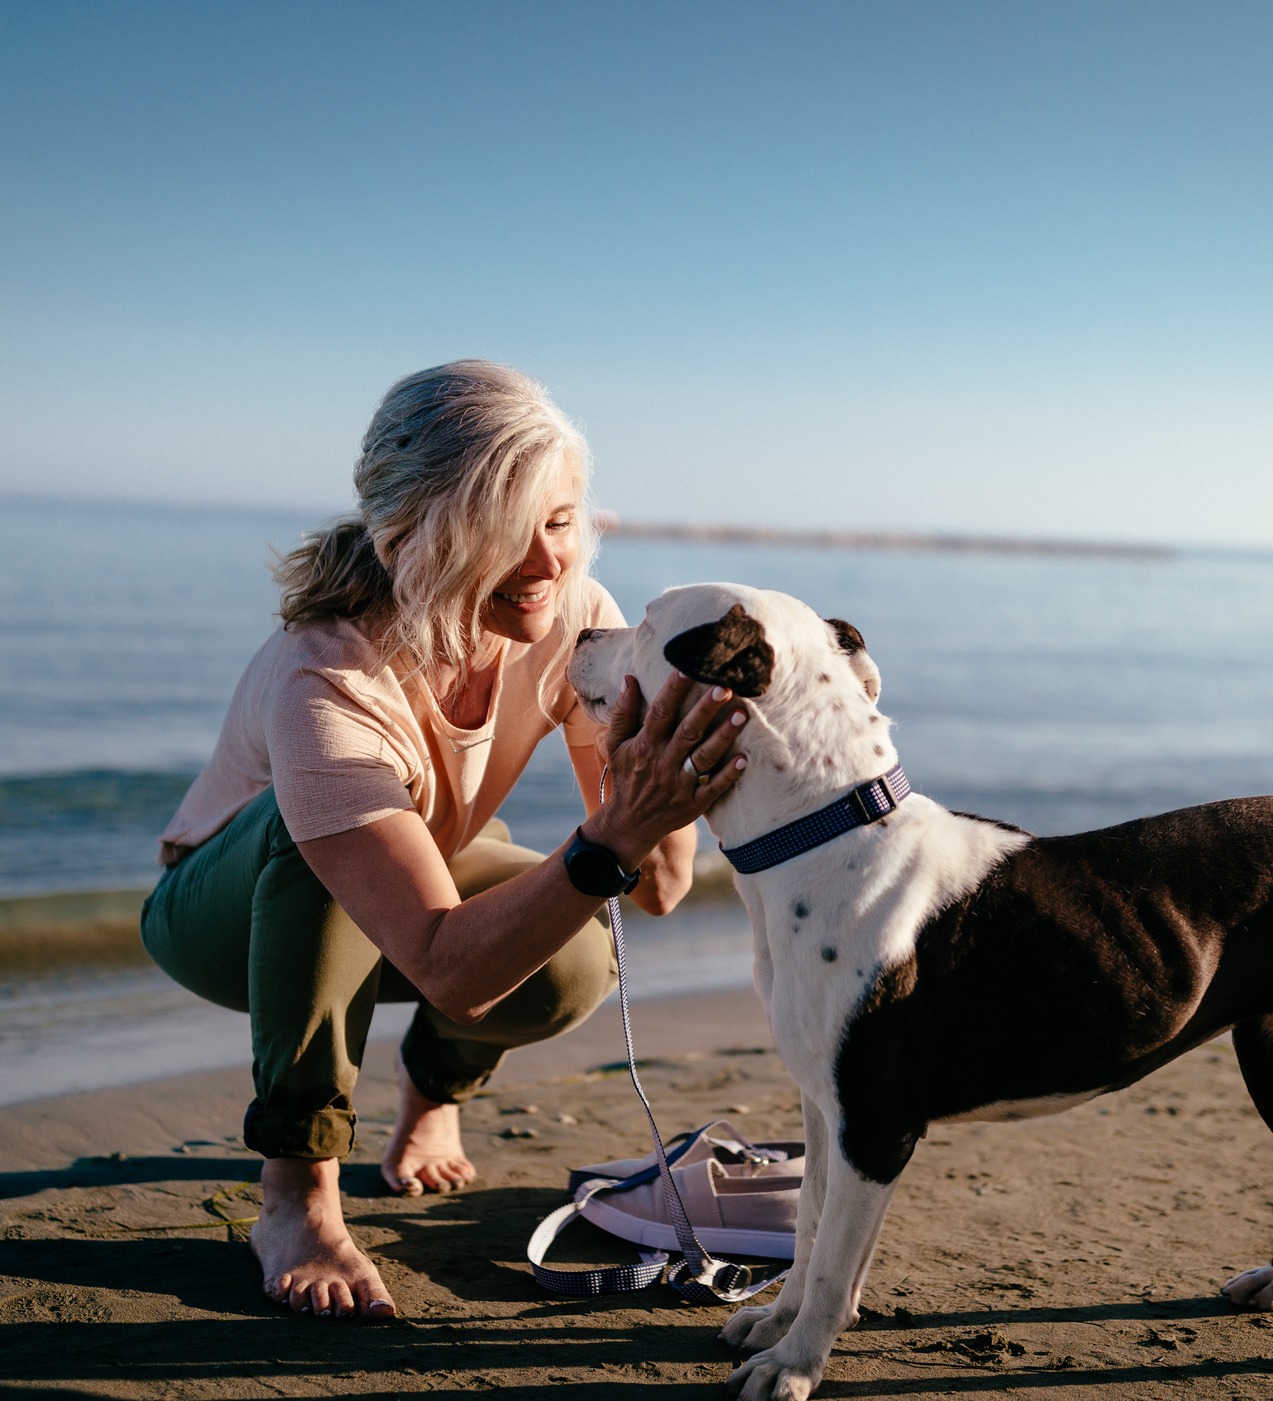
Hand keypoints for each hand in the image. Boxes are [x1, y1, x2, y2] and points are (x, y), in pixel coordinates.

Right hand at [584, 670, 747, 868]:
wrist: (630, 823)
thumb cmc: (627, 775)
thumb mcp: (616, 745)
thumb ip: (623, 713)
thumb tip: (629, 679)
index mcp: (645, 745)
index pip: (660, 712)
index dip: (673, 690)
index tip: (688, 668)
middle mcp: (663, 763)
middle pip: (688, 732)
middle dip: (706, 709)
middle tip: (725, 687)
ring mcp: (680, 784)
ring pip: (704, 757)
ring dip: (724, 737)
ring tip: (742, 715)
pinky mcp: (693, 803)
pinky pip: (714, 788)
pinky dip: (728, 775)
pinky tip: (744, 759)